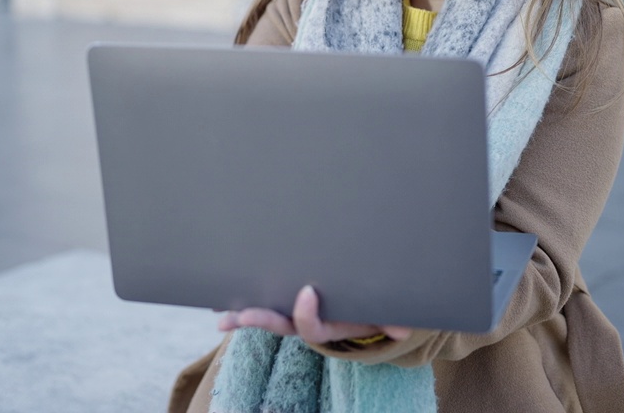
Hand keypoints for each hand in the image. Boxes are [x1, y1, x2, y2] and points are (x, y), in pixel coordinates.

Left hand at [217, 285, 411, 344]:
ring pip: (268, 317)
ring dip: (244, 316)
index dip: (306, 314)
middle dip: (262, 321)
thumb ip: (392, 320)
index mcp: (331, 326)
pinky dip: (243, 305)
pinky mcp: (287, 303)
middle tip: (242, 316)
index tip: (306, 293)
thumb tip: (403, 329)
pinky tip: (221, 303)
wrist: (370, 309)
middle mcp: (309, 323)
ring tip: (222, 317)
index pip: (312, 328)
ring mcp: (295, 314)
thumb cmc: (376, 305)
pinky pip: (263, 304)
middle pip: (282, 326)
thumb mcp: (385, 312)